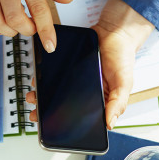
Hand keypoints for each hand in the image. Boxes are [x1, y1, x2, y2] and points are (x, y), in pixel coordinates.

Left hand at [26, 0, 154, 128]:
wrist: (114, 30)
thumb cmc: (123, 56)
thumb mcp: (124, 82)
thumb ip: (118, 103)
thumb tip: (110, 123)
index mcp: (101, 99)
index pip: (83, 117)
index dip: (68, 124)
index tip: (54, 128)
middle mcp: (86, 91)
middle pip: (65, 105)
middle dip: (49, 111)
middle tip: (36, 114)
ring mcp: (76, 79)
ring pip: (56, 91)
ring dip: (43, 95)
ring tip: (34, 97)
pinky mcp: (68, 66)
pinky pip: (54, 73)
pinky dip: (44, 77)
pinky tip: (38, 80)